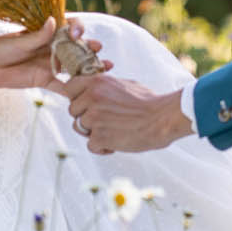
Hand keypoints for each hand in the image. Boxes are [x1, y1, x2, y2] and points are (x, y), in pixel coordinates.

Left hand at [0, 19, 108, 91]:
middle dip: (88, 47)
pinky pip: (62, 85)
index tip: (76, 32)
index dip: (76, 28)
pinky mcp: (45, 80)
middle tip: (98, 48)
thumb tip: (52, 21)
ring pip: (73, 65)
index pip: (67, 26)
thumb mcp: (18, 41)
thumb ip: (37, 36)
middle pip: (75, 46)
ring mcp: (50, 64)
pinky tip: (88, 90)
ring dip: (88, 66)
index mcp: (46, 32)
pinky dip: (74, 88)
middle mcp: (52, 47)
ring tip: (104, 67)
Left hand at [58, 72, 194, 153]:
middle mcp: (91, 98)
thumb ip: (104, 87)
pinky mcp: (99, 137)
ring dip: (93, 132)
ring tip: (112, 132)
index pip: (69, 87)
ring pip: (80, 128)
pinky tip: (116, 144)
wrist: (162, 118)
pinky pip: (91, 145)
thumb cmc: (148, 102)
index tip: (84, 103)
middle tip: (104, 121)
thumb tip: (93, 89)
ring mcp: (94, 118)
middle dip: (85, 117)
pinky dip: (102, 148)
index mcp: (97, 82)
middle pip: (73, 110)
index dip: (76, 97)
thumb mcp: (124, 85)